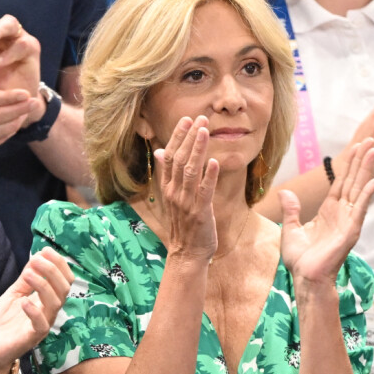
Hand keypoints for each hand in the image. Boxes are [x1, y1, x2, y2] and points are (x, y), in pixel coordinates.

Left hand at [0, 247, 73, 373]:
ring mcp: (43, 324)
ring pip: (56, 302)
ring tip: (27, 274)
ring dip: (43, 285)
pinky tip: (23, 301)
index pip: (65, 278)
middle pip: (64, 287)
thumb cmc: (3, 322)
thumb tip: (37, 257)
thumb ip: (26, 279)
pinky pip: (41, 324)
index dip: (58, 263)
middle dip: (53, 270)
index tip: (45, 250)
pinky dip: (34, 311)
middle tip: (37, 260)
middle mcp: (50, 310)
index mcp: (48, 298)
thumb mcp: (14, 294)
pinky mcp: (33, 337)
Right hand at [154, 115, 219, 262]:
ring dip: (198, 150)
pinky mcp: (200, 212)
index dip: (177, 137)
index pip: (170, 156)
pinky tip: (214, 162)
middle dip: (189, 137)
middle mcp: (174, 192)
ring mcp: (186, 202)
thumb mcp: (172, 197)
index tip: (186, 120)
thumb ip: (167, 174)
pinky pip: (204, 191)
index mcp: (168, 187)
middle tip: (200, 118)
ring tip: (205, 131)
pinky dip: (209, 176)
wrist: (187, 254)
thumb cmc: (183, 224)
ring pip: (191, 171)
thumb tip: (158, 151)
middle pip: (180, 159)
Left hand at [280, 138, 373, 284]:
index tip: (356, 149)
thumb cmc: (300, 259)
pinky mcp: (351, 230)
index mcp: (328, 210)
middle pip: (352, 180)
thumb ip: (291, 210)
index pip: (341, 182)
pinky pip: (360, 207)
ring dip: (366, 169)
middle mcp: (341, 212)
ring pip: (358, 188)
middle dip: (360, 160)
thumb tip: (286, 192)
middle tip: (370, 141)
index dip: (348, 165)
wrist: (306, 278)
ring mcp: (348, 220)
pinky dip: (368, 193)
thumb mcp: (290, 229)